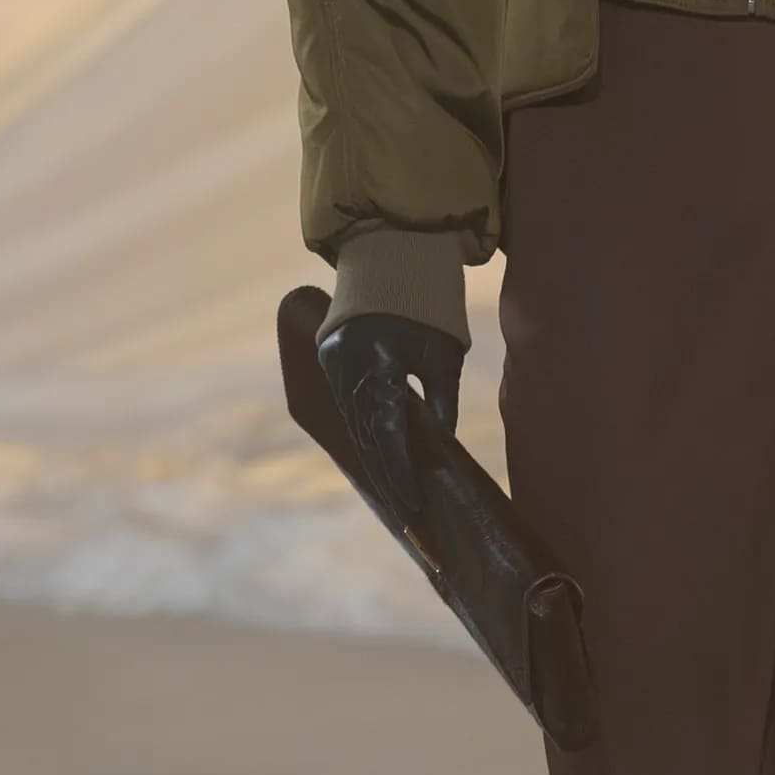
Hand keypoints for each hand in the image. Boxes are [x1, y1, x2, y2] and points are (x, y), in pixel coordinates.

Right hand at [315, 310, 463, 532]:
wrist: (387, 259)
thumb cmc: (426, 306)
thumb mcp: (444, 352)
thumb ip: (443, 399)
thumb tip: (444, 443)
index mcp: (378, 366)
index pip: (388, 434)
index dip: (399, 473)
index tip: (414, 506)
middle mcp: (347, 370)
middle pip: (366, 437)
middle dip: (387, 476)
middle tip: (409, 515)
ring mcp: (333, 365)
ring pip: (355, 425)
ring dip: (375, 460)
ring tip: (398, 496)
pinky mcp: (330, 361)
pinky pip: (349, 408)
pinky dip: (365, 435)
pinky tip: (381, 461)